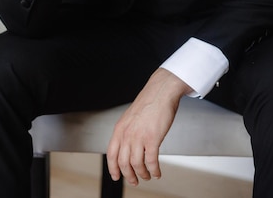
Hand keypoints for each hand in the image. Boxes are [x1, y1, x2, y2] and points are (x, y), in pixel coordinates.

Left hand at [106, 68, 190, 185]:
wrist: (161, 91)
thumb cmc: (149, 103)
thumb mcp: (130, 117)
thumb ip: (126, 131)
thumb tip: (126, 147)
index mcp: (120, 128)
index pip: (111, 154)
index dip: (113, 168)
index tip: (116, 176)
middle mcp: (127, 133)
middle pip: (123, 163)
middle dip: (129, 176)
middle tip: (134, 180)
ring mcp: (139, 136)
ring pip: (137, 165)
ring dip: (143, 174)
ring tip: (148, 175)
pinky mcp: (153, 138)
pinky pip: (151, 162)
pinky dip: (154, 170)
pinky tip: (157, 172)